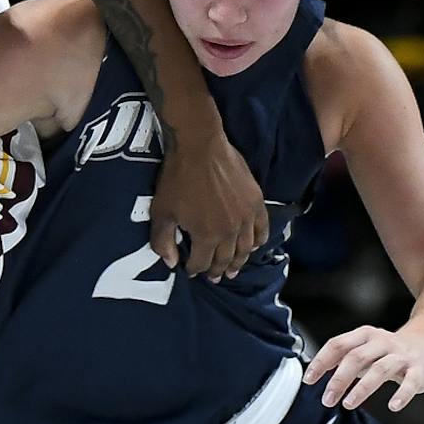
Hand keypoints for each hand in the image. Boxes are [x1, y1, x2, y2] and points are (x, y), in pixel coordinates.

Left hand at [150, 126, 265, 280]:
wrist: (200, 146)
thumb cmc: (177, 179)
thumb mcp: (161, 212)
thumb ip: (163, 241)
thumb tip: (170, 264)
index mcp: (207, 237)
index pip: (202, 264)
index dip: (194, 270)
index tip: (190, 271)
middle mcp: (230, 232)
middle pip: (226, 259)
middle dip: (218, 271)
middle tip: (215, 277)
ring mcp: (247, 217)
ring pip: (246, 249)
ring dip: (239, 261)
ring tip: (233, 269)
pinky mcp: (256, 202)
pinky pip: (262, 229)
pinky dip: (259, 241)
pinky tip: (254, 246)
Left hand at [305, 325, 423, 412]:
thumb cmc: (388, 352)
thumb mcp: (364, 349)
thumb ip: (342, 358)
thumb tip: (314, 372)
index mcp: (365, 335)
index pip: (338, 344)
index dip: (321, 361)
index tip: (308, 380)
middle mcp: (383, 342)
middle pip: (356, 357)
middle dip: (339, 379)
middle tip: (327, 400)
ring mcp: (402, 355)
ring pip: (380, 369)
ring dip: (362, 388)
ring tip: (348, 404)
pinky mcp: (419, 370)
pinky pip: (411, 382)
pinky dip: (402, 394)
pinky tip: (393, 406)